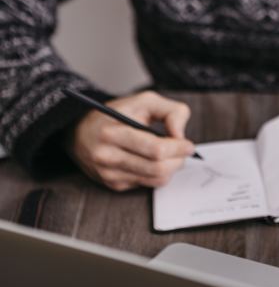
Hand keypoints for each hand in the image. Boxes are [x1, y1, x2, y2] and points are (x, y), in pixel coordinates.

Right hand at [67, 91, 194, 190]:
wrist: (81, 132)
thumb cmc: (118, 114)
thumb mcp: (144, 101)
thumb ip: (171, 112)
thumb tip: (181, 136)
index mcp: (112, 133)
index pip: (155, 150)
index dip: (178, 148)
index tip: (189, 144)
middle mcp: (107, 157)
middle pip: (158, 168)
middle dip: (178, 160)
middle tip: (184, 150)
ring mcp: (109, 174)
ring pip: (155, 179)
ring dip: (172, 168)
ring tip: (172, 155)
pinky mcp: (113, 185)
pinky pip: (147, 184)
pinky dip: (158, 174)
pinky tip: (154, 161)